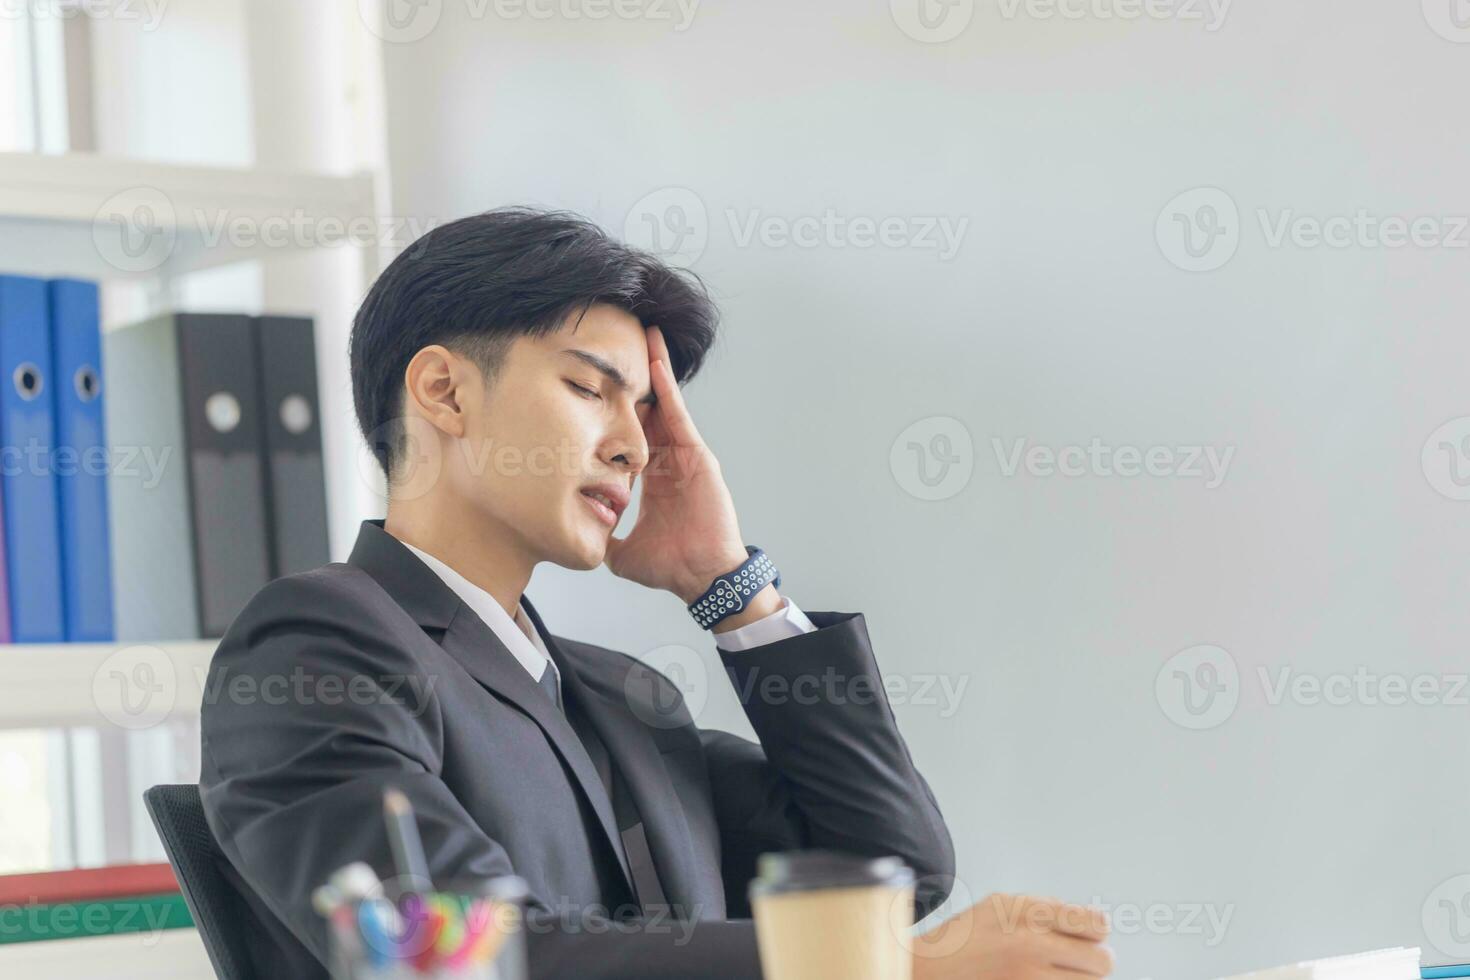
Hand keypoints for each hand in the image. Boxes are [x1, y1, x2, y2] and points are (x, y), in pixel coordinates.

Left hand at [603, 326, 765, 614]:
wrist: (701, 577)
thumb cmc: (671, 566)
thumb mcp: (623, 553)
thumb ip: (603, 539)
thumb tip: (576, 539)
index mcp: (653, 477)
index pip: (630, 434)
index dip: (614, 410)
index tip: (596, 385)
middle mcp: (668, 460)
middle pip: (648, 409)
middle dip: (634, 379)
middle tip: (617, 344)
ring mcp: (685, 455)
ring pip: (664, 403)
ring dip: (653, 370)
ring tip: (641, 334)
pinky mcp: (698, 454)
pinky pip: (678, 414)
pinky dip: (667, 388)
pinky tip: (654, 362)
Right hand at [912, 894, 1113, 979]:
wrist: (925, 972)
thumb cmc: (961, 940)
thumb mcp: (998, 905)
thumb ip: (1042, 908)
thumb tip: (1089, 922)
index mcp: (1026, 912)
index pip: (1096, 924)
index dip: (1095, 932)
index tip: (1087, 937)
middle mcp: (1031, 944)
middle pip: (1102, 961)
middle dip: (1092, 963)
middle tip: (1072, 963)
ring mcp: (1028, 978)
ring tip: (1051, 974)